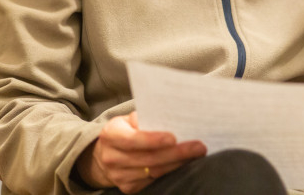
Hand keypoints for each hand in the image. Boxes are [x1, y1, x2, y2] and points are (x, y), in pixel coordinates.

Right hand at [76, 111, 206, 193]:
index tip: (173, 138)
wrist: (104, 155)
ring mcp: (118, 175)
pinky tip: (183, 163)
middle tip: (198, 147)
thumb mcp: (128, 119)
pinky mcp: (127, 187)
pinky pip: (154, 181)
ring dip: (178, 163)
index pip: (132, 139)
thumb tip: (170, 115)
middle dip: (176, 153)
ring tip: (196, 154)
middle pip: (148, 158)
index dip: (153, 140)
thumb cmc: (124, 131)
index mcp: (111, 135)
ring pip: (154, 171)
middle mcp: (111, 157)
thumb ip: (143, 117)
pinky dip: (171, 172)